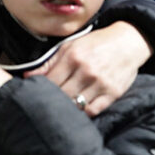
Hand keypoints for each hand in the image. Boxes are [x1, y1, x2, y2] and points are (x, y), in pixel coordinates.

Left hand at [25, 21, 148, 115]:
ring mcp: (100, 83)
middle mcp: (86, 71)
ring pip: (76, 105)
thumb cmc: (96, 43)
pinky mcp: (113, 93)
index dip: (40, 90)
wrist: (127, 42)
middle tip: (46, 104)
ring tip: (61, 107)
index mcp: (73, 57)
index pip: (50, 82)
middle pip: (62, 95)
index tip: (36, 94)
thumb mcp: (70, 46)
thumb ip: (49, 62)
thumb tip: (26, 75)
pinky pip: (93, 110)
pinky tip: (78, 109)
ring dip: (67, 108)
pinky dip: (83, 113)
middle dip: (52, 100)